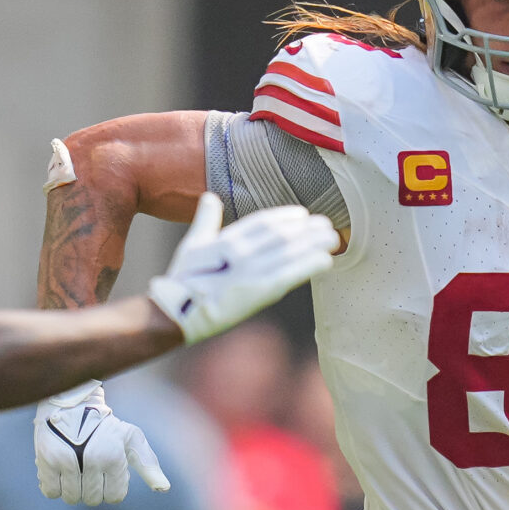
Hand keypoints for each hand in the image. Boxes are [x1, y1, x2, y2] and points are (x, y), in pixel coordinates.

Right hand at [33, 380, 168, 504]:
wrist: (71, 404)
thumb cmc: (106, 426)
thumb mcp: (132, 438)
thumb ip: (148, 464)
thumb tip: (164, 488)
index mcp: (113, 458)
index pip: (114, 497)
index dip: (111, 487)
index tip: (106, 471)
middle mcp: (91, 460)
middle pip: (93, 499)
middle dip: (92, 488)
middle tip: (89, 468)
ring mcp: (67, 461)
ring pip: (71, 498)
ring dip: (73, 489)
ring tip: (74, 469)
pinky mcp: (46, 460)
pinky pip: (51, 492)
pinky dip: (54, 486)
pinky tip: (59, 471)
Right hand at [147, 195, 338, 344]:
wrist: (176, 312)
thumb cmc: (183, 281)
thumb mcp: (192, 244)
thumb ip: (206, 220)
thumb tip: (209, 197)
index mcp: (226, 238)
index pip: (262, 222)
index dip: (284, 216)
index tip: (302, 214)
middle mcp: (240, 250)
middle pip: (281, 234)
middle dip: (306, 229)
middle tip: (326, 224)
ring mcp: (250, 270)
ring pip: (289, 251)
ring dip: (314, 243)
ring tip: (332, 238)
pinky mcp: (258, 290)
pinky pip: (290, 274)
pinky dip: (309, 265)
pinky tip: (326, 261)